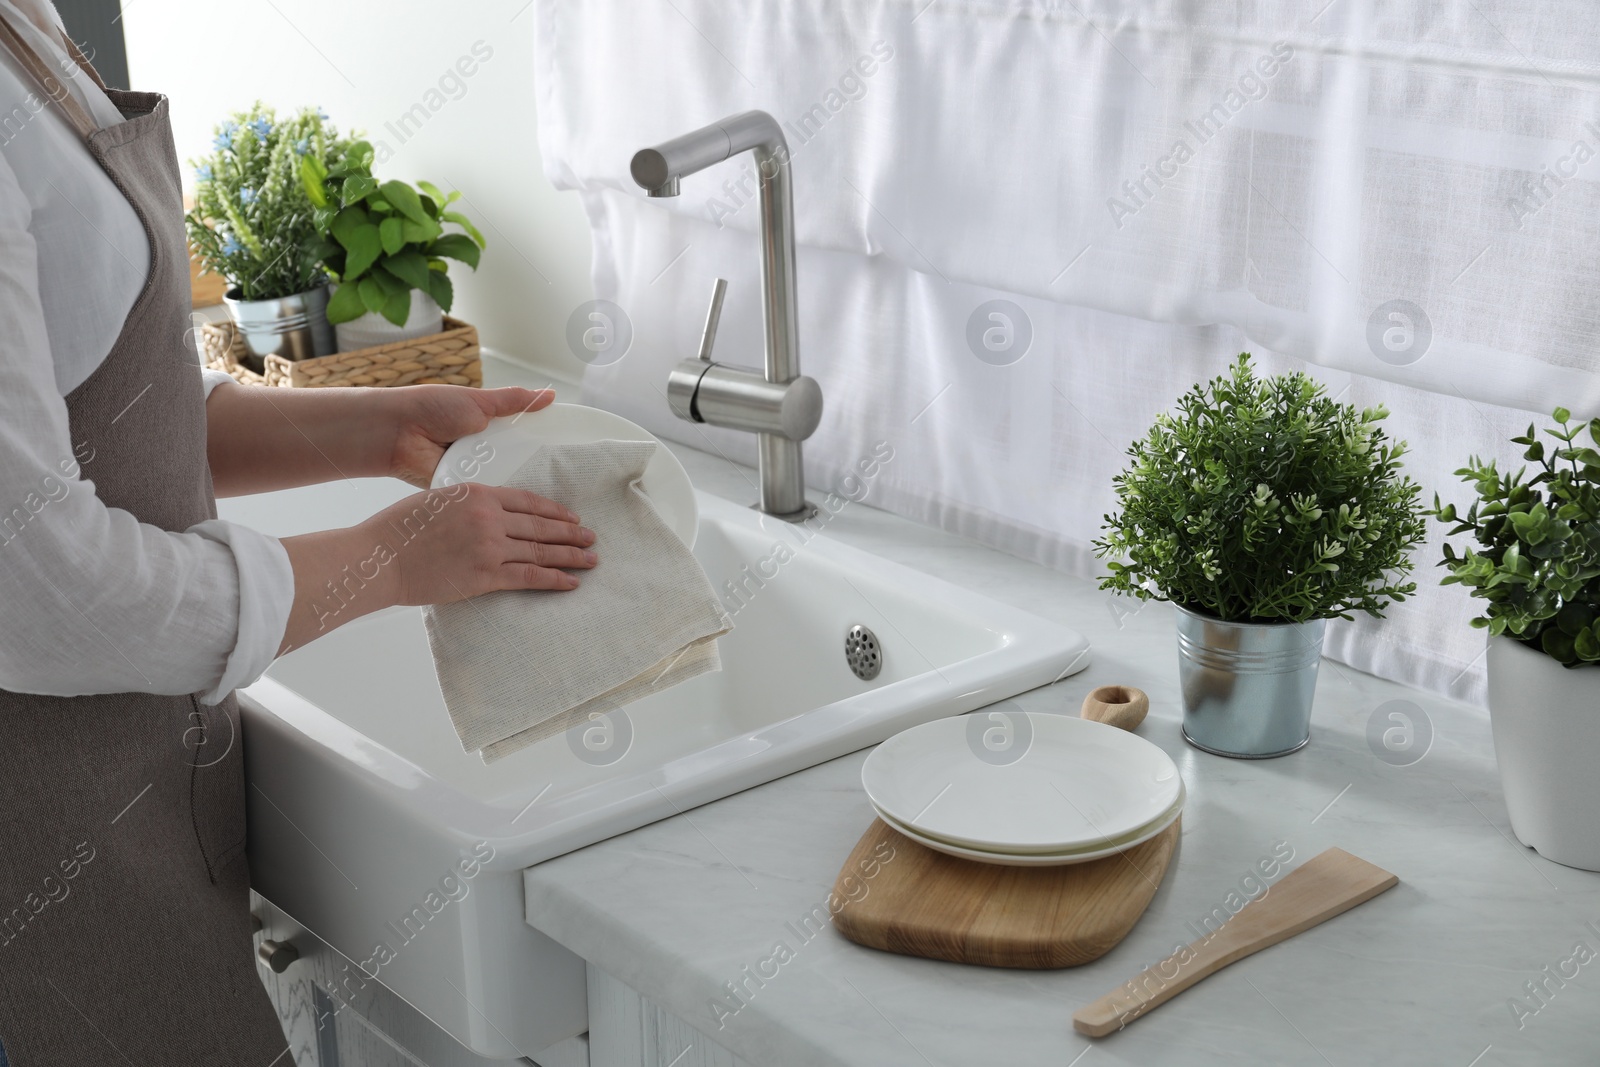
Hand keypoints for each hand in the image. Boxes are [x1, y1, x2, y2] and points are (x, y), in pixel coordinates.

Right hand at [276, 482, 595, 652]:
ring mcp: (489, 547)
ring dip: (570, 555)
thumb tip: (488, 511)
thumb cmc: (399, 528)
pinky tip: (571, 581)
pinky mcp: (485, 575)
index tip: (570, 516)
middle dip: (570, 532)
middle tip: (591, 537)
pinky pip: (529, 576)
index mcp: (478, 493)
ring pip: (541, 550)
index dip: (554, 510)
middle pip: (541, 525)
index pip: (528, 500)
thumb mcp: (437, 499)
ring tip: (591, 558)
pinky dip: (554, 579)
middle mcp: (489, 517)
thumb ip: (467, 503)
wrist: (381, 557)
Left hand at [388, 385, 556, 487]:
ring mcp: (474, 473)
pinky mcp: (462, 491)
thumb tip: (550, 394)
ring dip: (518, 487)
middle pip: (519, 465)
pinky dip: (495, 500)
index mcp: (491, 430)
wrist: (398, 431)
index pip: (526, 442)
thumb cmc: (433, 408)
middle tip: (568, 483)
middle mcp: (486, 453)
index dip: (545, 449)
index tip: (570, 458)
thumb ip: (515, 400)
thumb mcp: (479, 401)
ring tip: (552, 501)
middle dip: (537, 472)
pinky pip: (484, 497)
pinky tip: (519, 508)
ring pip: (505, 483)